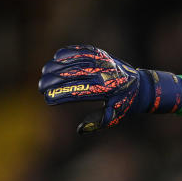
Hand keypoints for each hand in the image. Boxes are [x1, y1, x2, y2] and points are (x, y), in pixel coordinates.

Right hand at [38, 45, 181, 133]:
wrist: (141, 86)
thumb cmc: (124, 105)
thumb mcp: (114, 116)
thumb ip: (97, 123)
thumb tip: (79, 130)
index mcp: (107, 91)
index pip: (79, 92)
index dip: (61, 95)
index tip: (47, 98)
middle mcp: (105, 74)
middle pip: (73, 75)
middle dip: (54, 80)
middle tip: (40, 86)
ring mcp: (103, 62)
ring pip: (75, 61)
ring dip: (57, 65)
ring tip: (44, 72)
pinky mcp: (103, 54)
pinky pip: (83, 50)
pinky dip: (69, 52)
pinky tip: (57, 57)